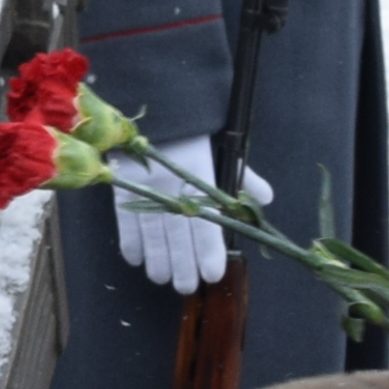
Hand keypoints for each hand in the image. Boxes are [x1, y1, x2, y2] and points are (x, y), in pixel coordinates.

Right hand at [111, 137, 265, 290]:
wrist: (158, 102)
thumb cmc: (196, 128)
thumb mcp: (223, 147)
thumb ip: (242, 176)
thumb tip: (266, 198)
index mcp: (200, 175)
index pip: (207, 222)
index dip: (209, 251)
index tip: (212, 273)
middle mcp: (172, 184)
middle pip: (177, 235)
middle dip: (182, 265)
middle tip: (186, 286)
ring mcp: (144, 186)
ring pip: (151, 233)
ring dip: (157, 260)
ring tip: (163, 278)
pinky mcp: (122, 185)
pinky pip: (125, 221)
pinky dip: (131, 243)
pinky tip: (138, 260)